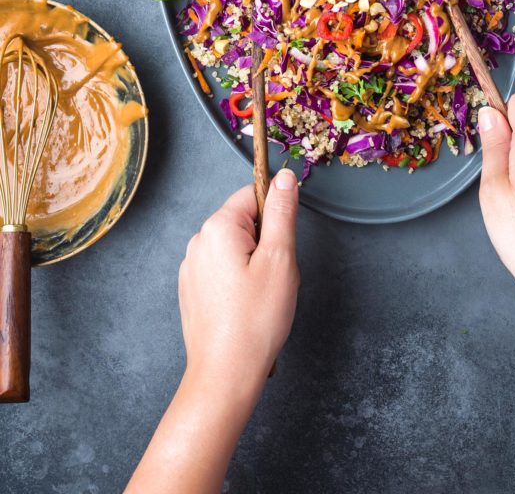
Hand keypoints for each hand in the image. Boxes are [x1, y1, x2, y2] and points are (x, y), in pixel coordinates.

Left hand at [179, 169, 299, 399]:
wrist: (224, 374)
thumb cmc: (255, 320)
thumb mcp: (280, 259)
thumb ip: (282, 212)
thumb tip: (285, 177)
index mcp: (218, 227)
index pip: (254, 194)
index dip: (276, 217)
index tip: (283, 247)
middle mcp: (198, 241)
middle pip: (244, 222)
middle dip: (266, 243)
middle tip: (276, 278)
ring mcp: (191, 267)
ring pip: (236, 248)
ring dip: (255, 264)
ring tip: (262, 298)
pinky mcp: (192, 290)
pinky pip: (223, 270)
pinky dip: (239, 282)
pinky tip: (246, 309)